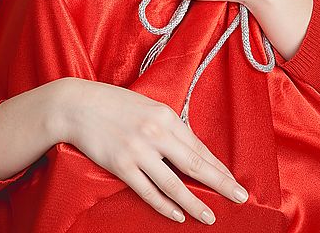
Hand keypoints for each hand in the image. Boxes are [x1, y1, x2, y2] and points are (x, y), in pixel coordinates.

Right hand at [58, 77, 248, 223]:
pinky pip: (147, 191)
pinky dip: (164, 206)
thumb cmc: (115, 103)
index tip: (233, 179)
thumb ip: (168, 126)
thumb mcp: (149, 106)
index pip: (199, 147)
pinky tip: (177, 215)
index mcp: (166, 116)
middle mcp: (155, 133)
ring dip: (194, 203)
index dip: (218, 166)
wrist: (79, 105)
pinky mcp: (120, 165)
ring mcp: (138, 151)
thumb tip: (188, 148)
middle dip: (220, 183)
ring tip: (210, 216)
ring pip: (173, 184)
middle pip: (194, 165)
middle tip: (240, 198)